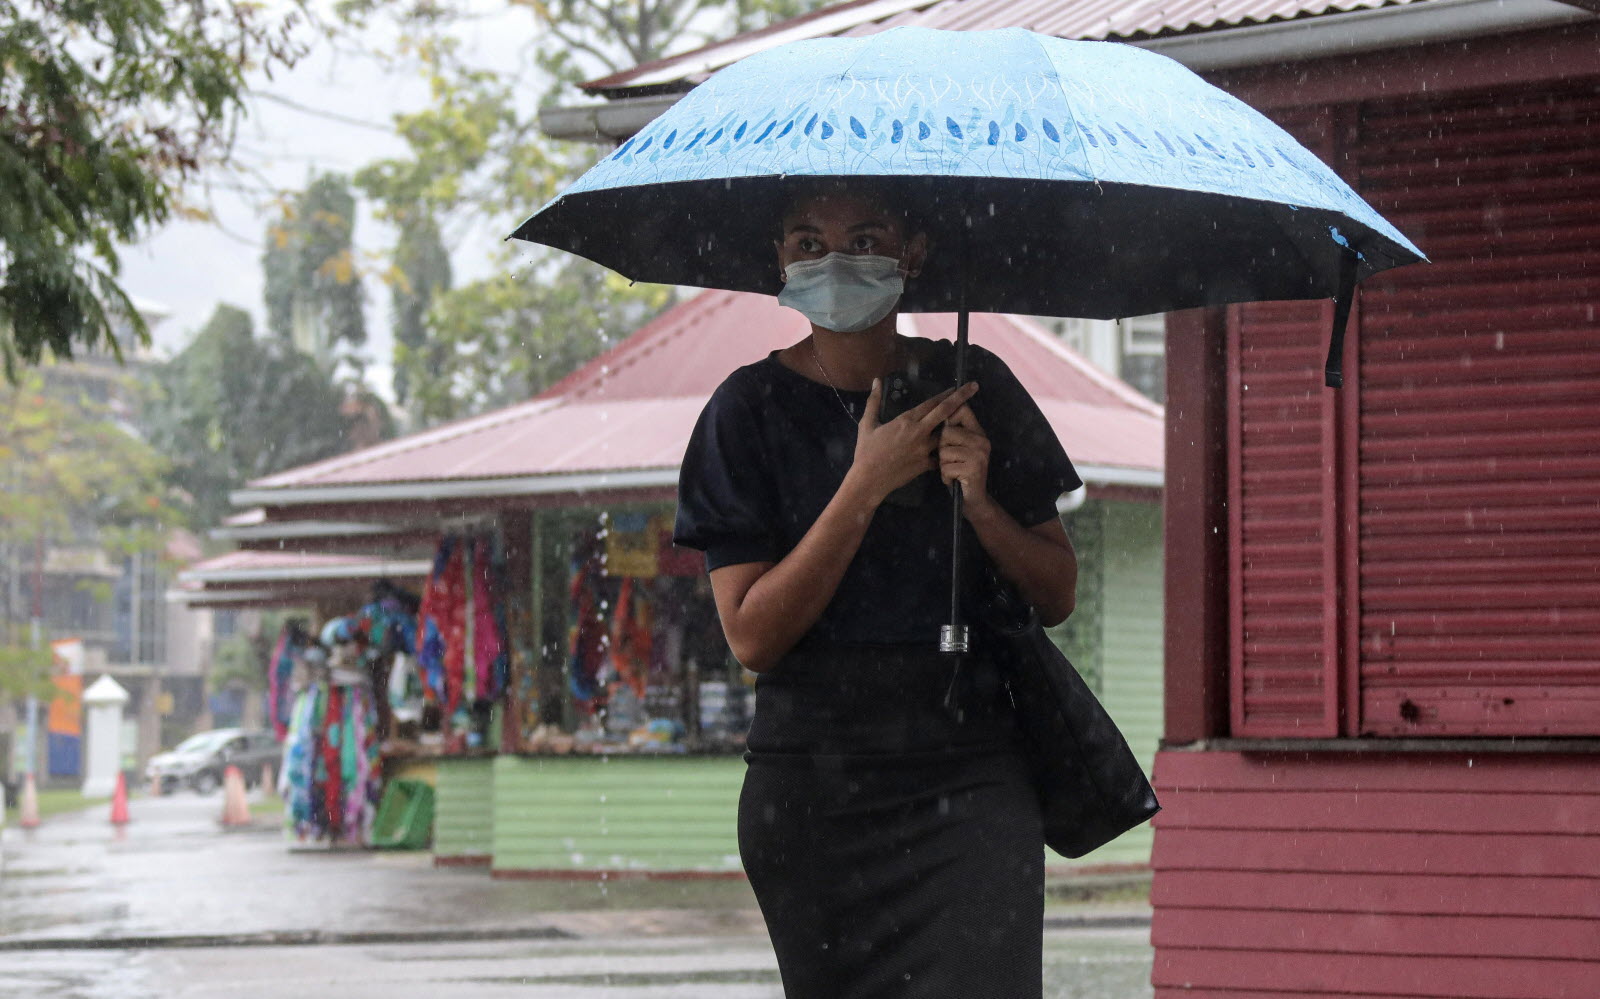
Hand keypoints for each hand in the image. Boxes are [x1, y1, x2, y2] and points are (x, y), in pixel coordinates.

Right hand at [848, 380, 979, 503]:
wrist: (869, 480)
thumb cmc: (866, 451)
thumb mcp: (867, 424)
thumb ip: (873, 401)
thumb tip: (875, 381)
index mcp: (906, 420)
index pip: (931, 403)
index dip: (945, 393)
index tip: (956, 386)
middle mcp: (920, 432)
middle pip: (945, 412)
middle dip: (961, 398)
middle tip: (974, 387)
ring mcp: (925, 449)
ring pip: (947, 435)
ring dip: (955, 427)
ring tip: (964, 422)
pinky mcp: (926, 465)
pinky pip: (940, 456)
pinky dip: (945, 453)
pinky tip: (951, 451)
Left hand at [940, 402, 991, 511]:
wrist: (973, 500)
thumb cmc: (960, 472)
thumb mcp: (959, 449)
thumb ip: (953, 433)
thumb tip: (940, 413)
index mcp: (978, 432)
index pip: (962, 410)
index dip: (948, 415)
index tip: (946, 428)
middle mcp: (982, 440)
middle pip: (947, 432)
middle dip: (942, 448)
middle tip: (950, 460)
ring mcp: (979, 455)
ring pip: (944, 450)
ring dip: (943, 464)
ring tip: (952, 471)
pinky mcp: (974, 469)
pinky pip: (946, 467)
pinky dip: (945, 476)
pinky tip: (953, 479)